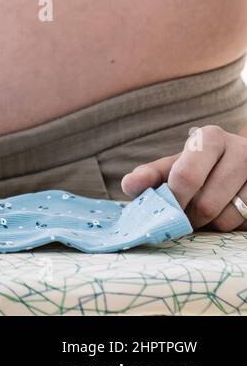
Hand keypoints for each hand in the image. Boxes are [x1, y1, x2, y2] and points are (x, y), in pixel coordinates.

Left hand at [120, 125, 246, 230]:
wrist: (240, 164)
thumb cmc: (200, 166)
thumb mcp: (173, 165)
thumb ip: (150, 174)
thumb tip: (130, 185)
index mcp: (211, 138)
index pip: (186, 177)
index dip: (173, 200)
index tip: (165, 211)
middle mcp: (242, 151)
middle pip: (205, 204)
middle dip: (188, 218)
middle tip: (182, 219)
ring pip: (226, 219)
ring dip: (208, 226)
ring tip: (202, 216)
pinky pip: (243, 224)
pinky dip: (228, 227)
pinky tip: (223, 214)